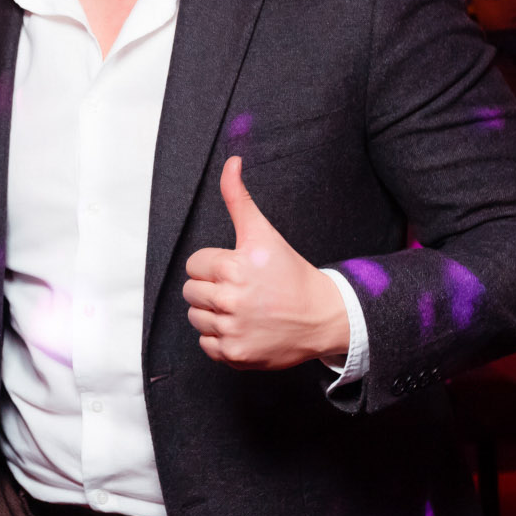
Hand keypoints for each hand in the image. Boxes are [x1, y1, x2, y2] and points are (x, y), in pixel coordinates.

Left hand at [181, 157, 348, 370]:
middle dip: (211, 288)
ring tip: (241, 308)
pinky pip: (206, 345)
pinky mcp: (235, 354)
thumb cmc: (290, 273)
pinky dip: (220, 339)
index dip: (214, 265)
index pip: (195, 265)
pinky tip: (243, 327)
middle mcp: (230, 300)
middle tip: (240, 289)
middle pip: (192, 292)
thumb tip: (232, 161)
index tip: (236, 269)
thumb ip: (239, 198)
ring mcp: (232, 330)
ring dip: (213, 314)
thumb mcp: (264, 233)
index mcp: (233, 267)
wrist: (323, 316)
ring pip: (196, 318)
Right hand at [467, 0, 515, 33]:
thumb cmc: (476, 8)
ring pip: (515, 16)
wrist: (474, 20)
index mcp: (498, 2)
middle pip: (515, 8)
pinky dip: (515, 24)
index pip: (511, 0)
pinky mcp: (502, 26)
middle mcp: (503, 10)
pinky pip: (511, 25)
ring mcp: (503, 18)